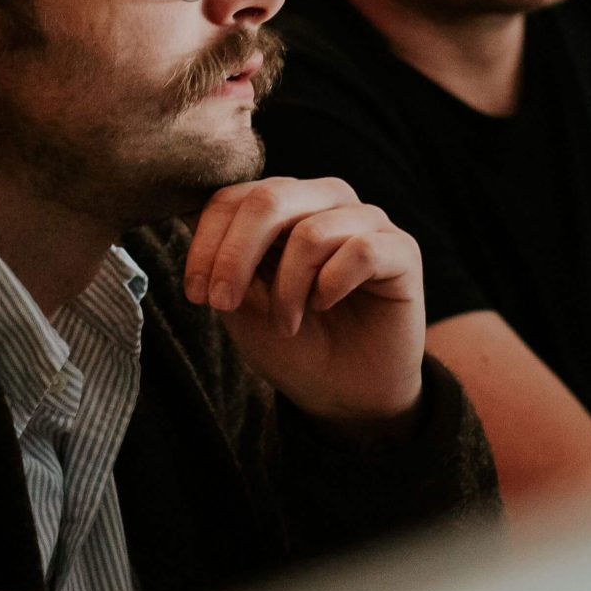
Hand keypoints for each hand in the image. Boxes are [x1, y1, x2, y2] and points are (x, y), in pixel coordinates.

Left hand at [184, 177, 424, 431]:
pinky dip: (333, 284)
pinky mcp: (402, 250)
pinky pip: (362, 251)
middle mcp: (325, 201)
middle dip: (236, 254)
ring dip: (288, 286)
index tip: (197, 294)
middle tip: (224, 303)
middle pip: (270, 197)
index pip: (236, 195)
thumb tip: (188, 214)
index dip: (208, 241)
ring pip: (312, 230)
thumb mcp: (242, 304)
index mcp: (284, 206)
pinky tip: (326, 306)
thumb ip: (224, 259)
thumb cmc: (293, 344)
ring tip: (287, 323)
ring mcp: (367, 222)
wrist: (344, 395)